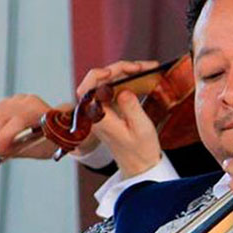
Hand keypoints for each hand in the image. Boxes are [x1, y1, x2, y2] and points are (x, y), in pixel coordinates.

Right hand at [0, 94, 61, 161]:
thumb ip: (19, 149)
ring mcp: (14, 101)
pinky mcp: (5, 105)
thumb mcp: (40, 149)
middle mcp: (25, 102)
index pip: (17, 120)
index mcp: (39, 110)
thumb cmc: (52, 141)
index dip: (5, 137)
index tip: (0, 152)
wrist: (61, 129)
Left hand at [75, 60, 162, 177]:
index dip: (96, 76)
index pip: (86, 91)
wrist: (140, 165)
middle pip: (100, 81)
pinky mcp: (110, 110)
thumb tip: (123, 90)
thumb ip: (131, 107)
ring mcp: (103, 111)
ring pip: (109, 83)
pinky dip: (128, 80)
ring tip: (147, 68)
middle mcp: (96, 114)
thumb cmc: (140, 150)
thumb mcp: (141, 128)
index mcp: (99, 119)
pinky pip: (115, 89)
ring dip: (126, 73)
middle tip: (141, 67)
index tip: (112, 72)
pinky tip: (142, 77)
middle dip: (120, 70)